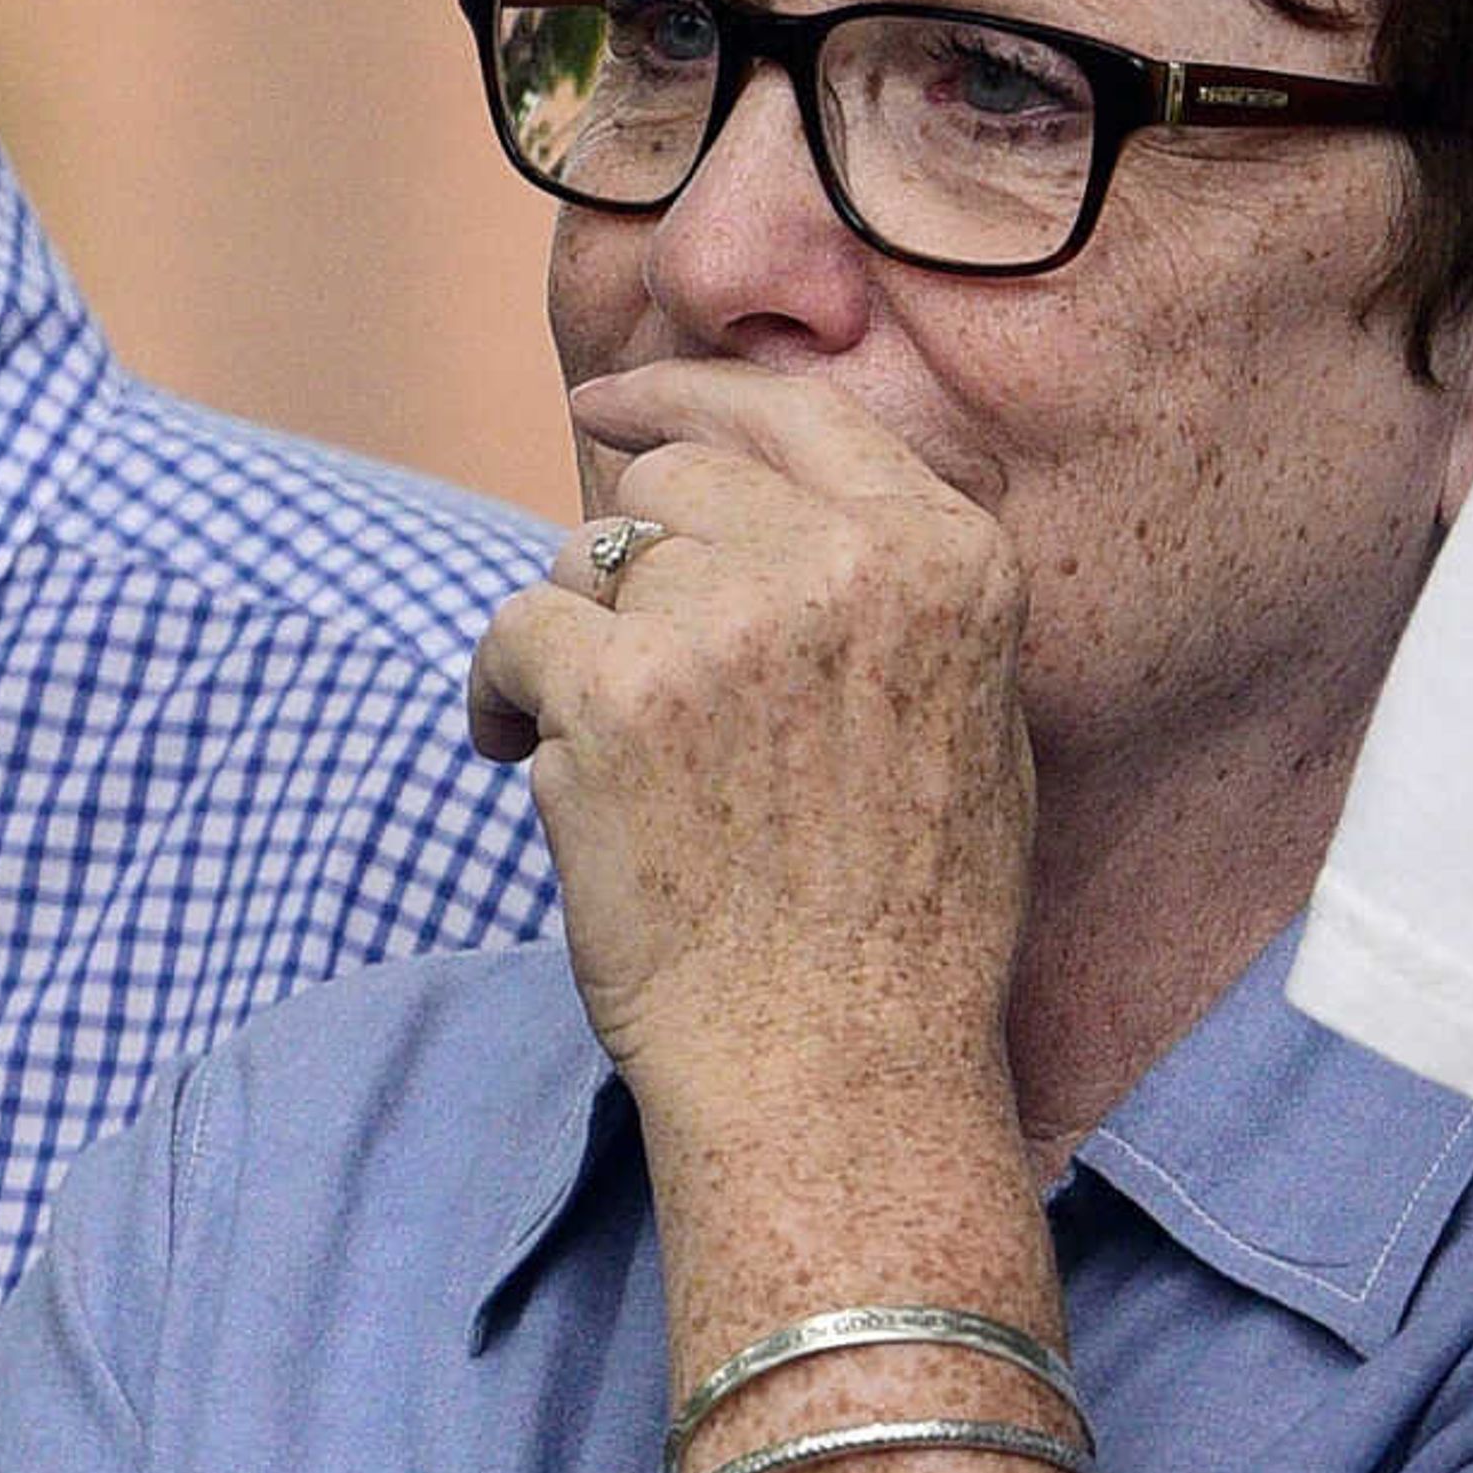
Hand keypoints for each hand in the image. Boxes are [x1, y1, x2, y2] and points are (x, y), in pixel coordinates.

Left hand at [469, 361, 1035, 1138]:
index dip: (685, 395)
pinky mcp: (618, 694)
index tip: (609, 404)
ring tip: (596, 749)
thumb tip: (772, 505)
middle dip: (631, 563)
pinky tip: (520, 761)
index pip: (794, 408)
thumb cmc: (900, 928)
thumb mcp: (973, 720)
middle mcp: (845, 565)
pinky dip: (499, 697)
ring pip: (586, 556)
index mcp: (946, 556)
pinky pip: (512, 630)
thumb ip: (894, 593)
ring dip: (571, 639)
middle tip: (624, 670)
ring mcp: (728, 623)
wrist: (839, 1077)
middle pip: (674, 483)